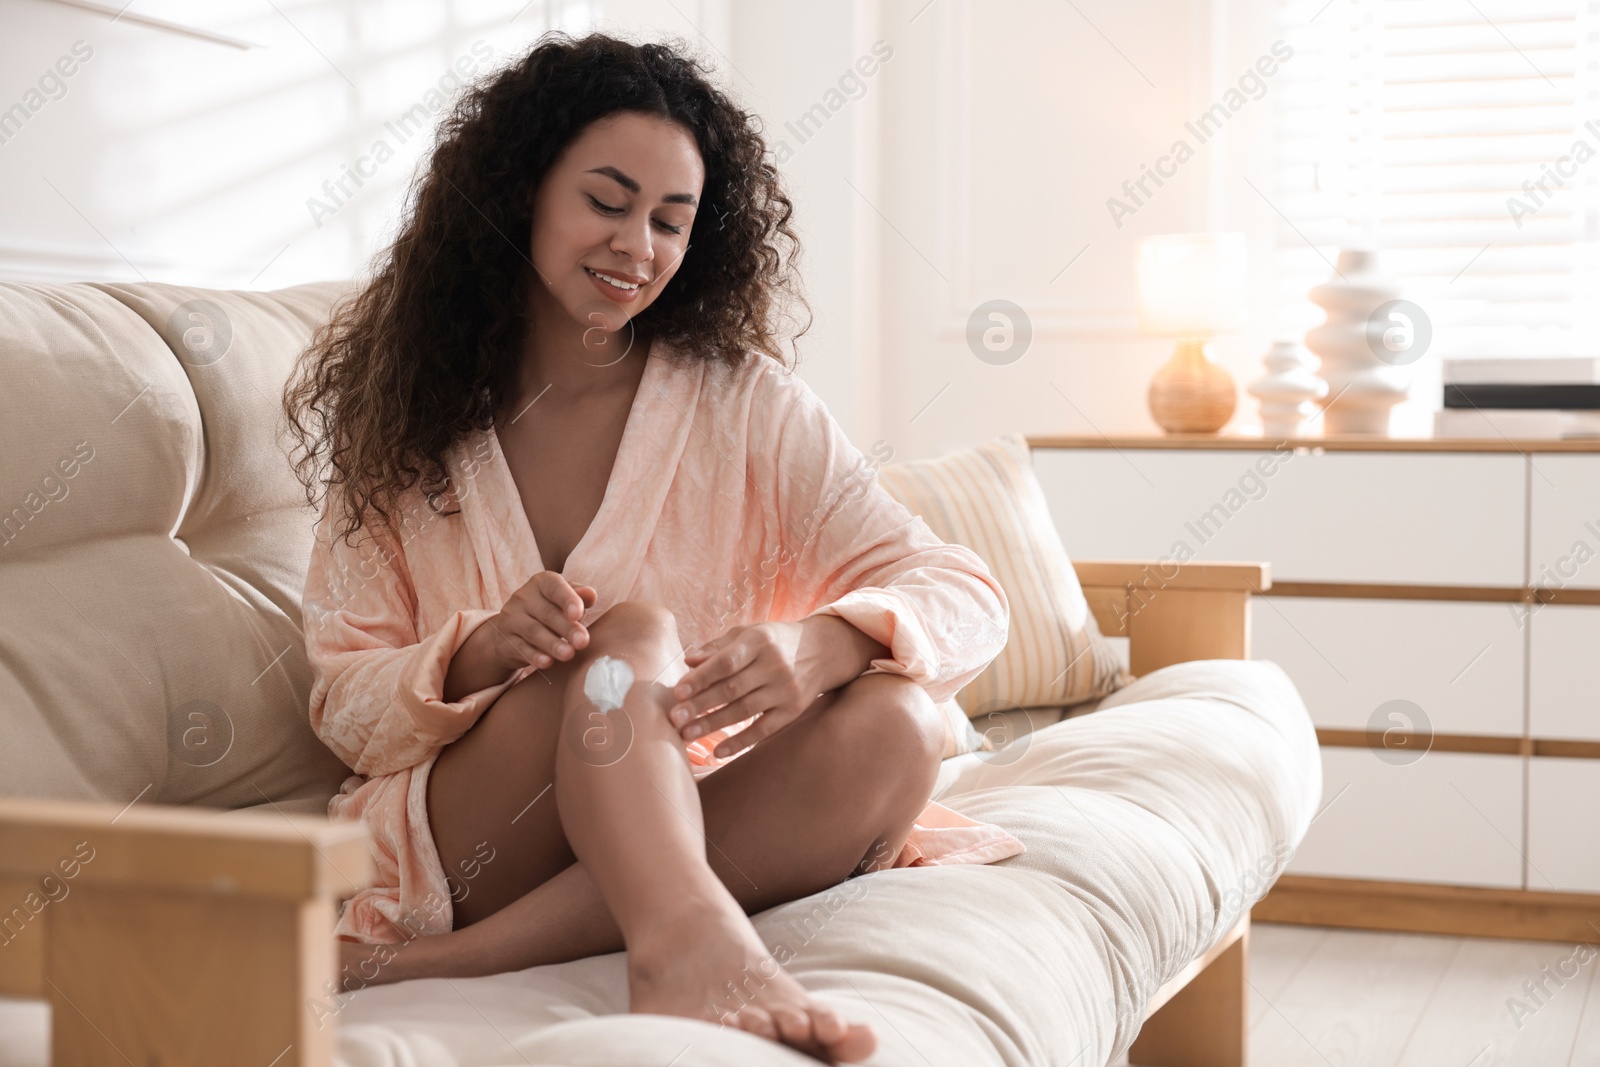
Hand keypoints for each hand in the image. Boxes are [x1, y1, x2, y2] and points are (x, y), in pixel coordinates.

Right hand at [491, 571, 597, 670]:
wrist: (511, 631)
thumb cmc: (549, 610)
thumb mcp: (563, 600)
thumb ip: (578, 596)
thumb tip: (591, 595)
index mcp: (541, 583)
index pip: (554, 587)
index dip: (567, 599)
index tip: (578, 614)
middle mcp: (523, 597)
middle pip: (547, 613)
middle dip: (566, 628)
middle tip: (583, 641)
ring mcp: (511, 619)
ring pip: (533, 632)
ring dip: (553, 644)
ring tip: (569, 654)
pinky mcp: (505, 641)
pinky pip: (521, 649)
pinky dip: (535, 656)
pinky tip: (548, 662)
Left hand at [668, 621, 818, 757]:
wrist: (823, 651)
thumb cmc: (774, 641)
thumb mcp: (748, 634)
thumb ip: (717, 647)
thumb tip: (687, 660)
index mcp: (759, 641)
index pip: (726, 662)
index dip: (701, 677)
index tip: (677, 692)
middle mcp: (774, 665)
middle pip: (732, 689)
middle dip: (700, 705)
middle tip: (674, 719)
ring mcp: (785, 689)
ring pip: (744, 711)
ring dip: (713, 724)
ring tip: (686, 734)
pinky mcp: (792, 710)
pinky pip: (764, 729)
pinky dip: (741, 741)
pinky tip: (718, 751)